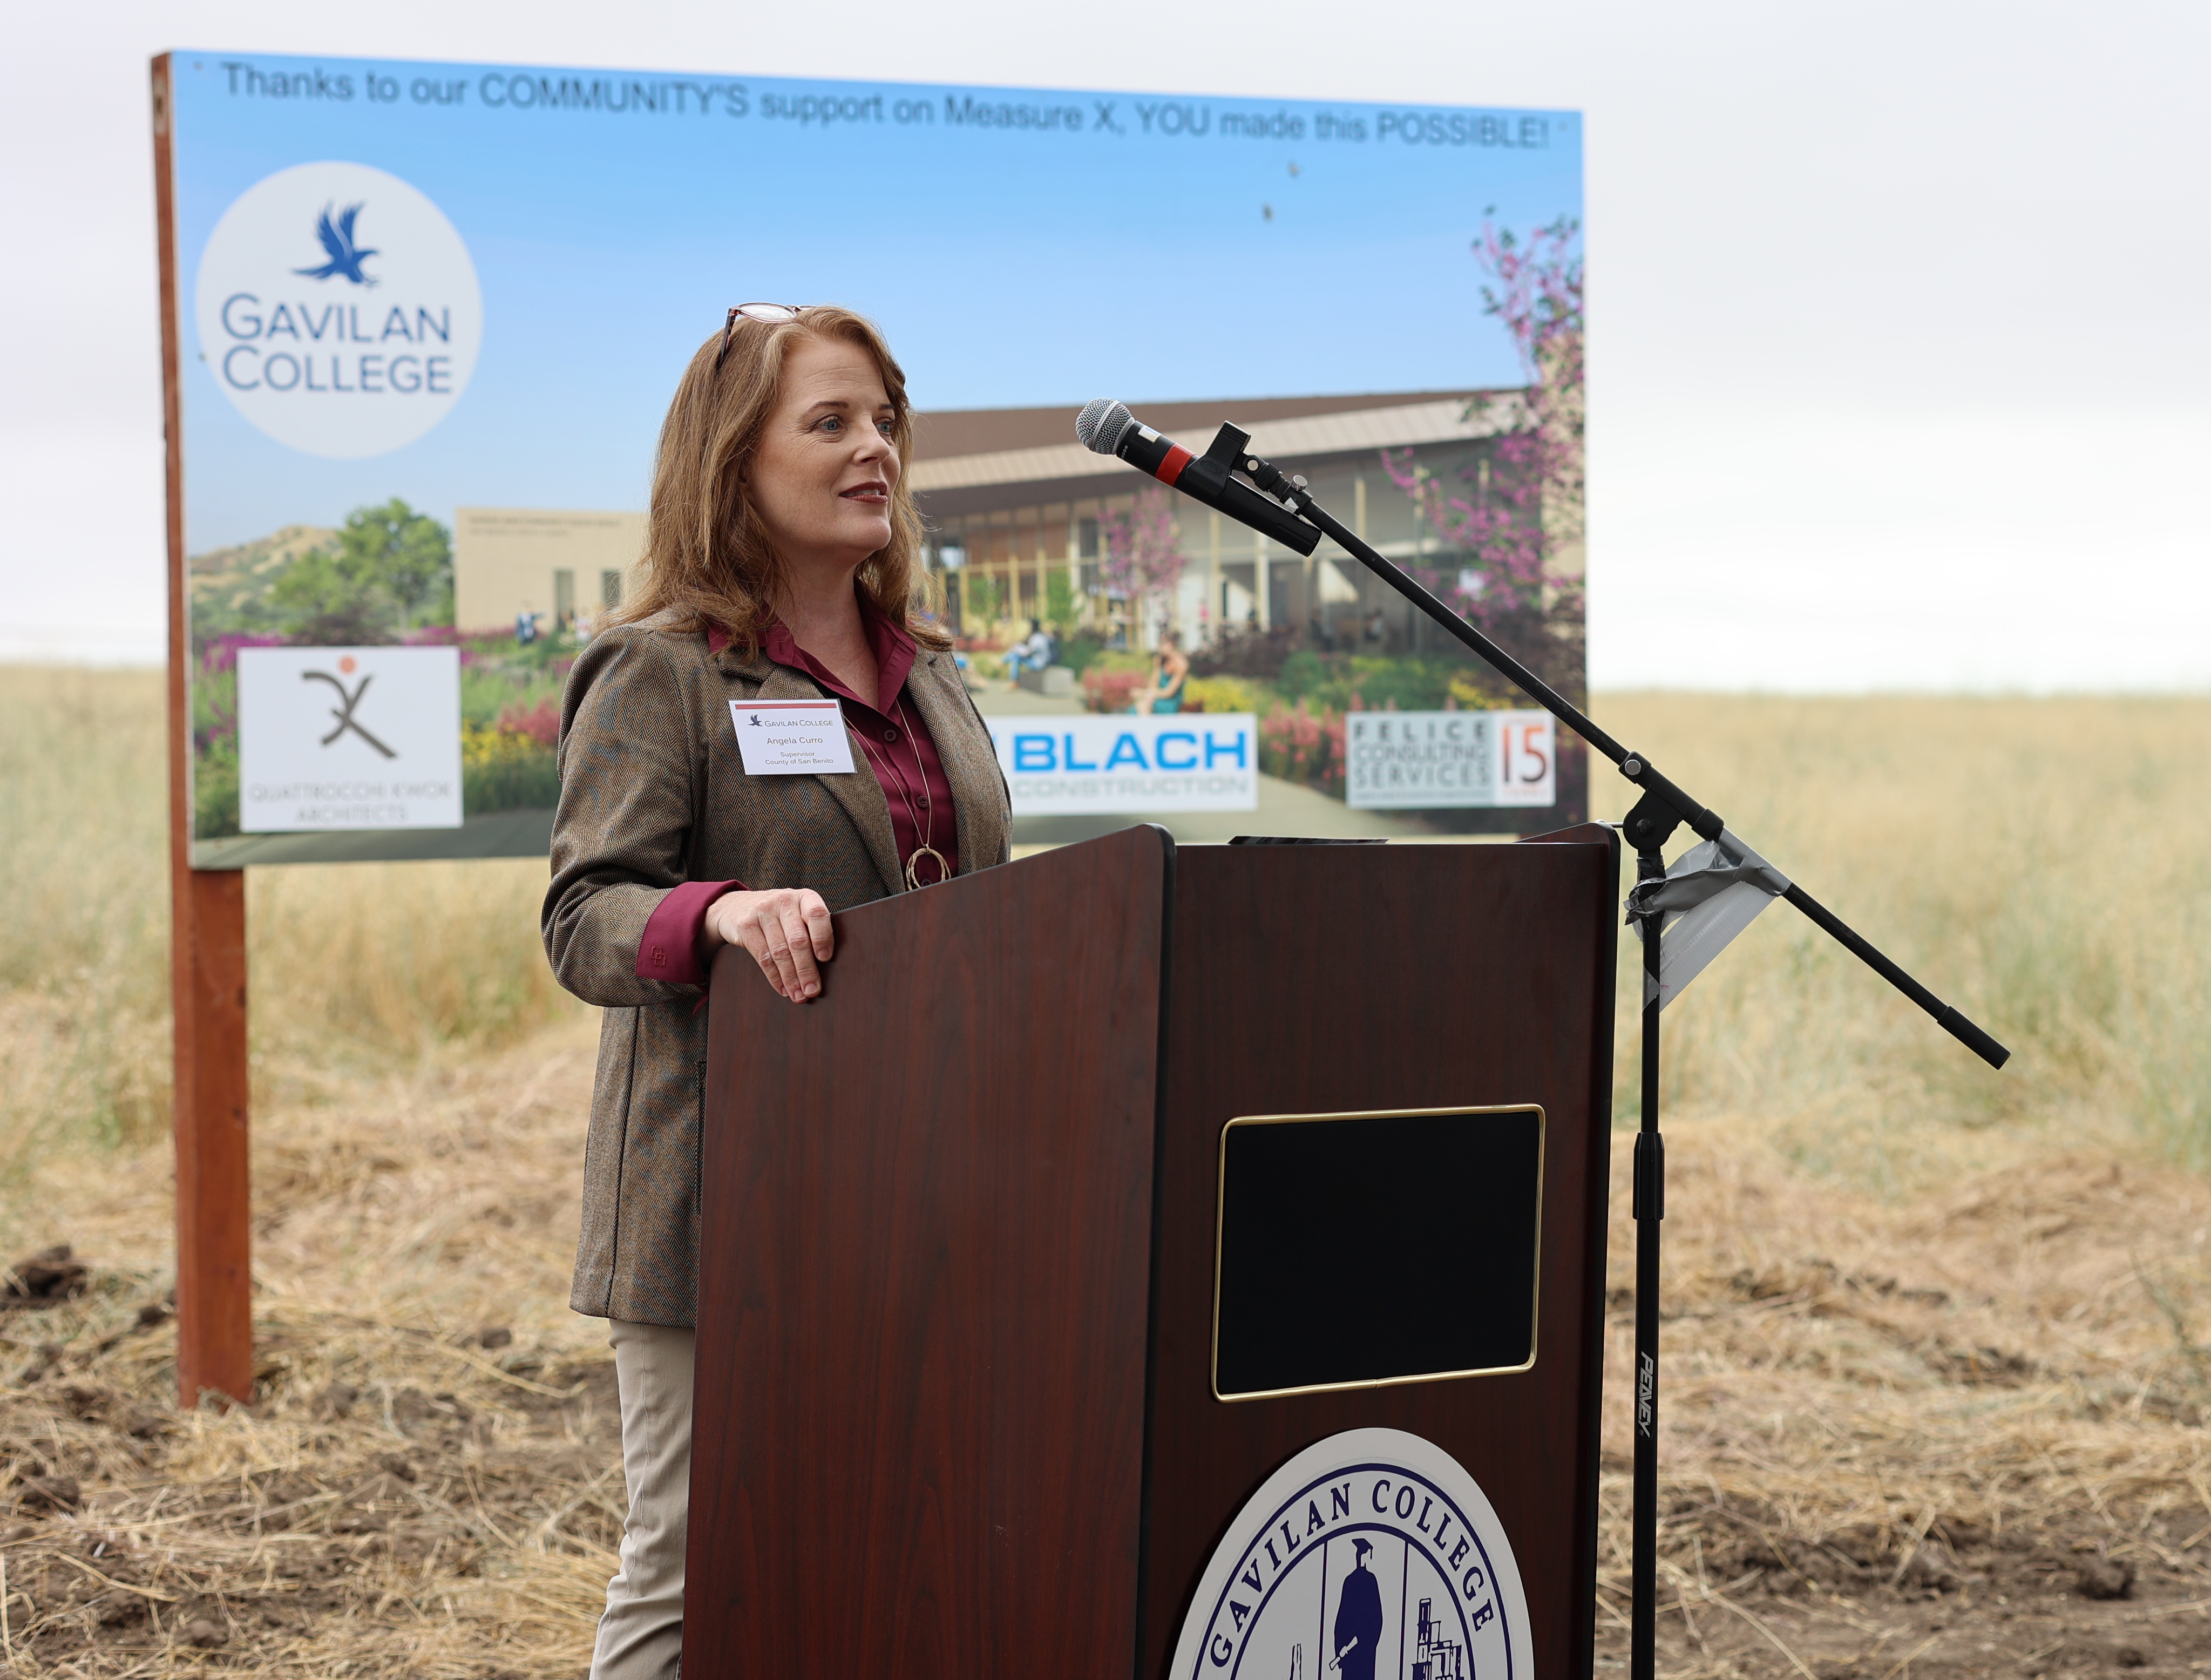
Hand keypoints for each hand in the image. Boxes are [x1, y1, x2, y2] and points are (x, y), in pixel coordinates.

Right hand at [701, 887, 833, 1001]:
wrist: (734, 906)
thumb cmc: (777, 915)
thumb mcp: (796, 913)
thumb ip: (810, 930)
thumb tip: (827, 968)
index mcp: (804, 897)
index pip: (817, 914)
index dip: (823, 937)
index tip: (826, 959)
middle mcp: (784, 901)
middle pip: (798, 939)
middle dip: (807, 969)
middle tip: (813, 990)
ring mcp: (763, 912)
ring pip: (780, 951)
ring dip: (791, 978)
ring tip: (799, 995)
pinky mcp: (746, 926)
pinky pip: (763, 957)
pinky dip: (775, 977)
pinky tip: (783, 989)